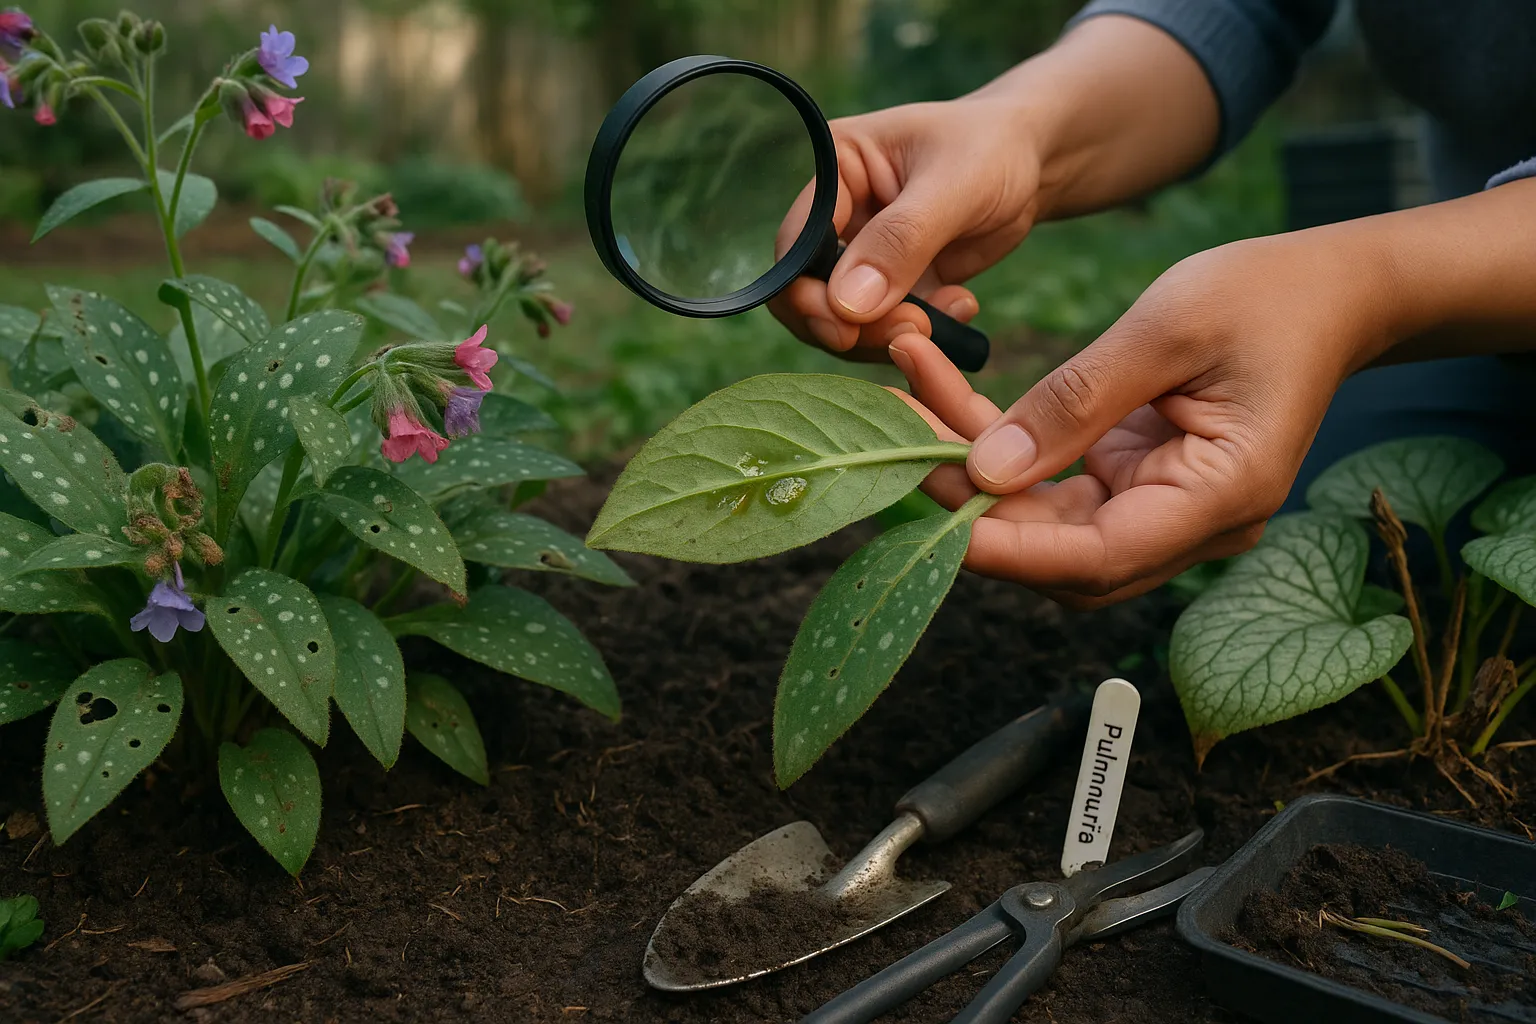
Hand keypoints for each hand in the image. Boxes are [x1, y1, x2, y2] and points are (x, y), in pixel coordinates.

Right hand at [768, 96, 1042, 360]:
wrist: (1032, 162)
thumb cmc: (991, 149)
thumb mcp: (953, 185)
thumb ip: (900, 241)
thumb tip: (847, 304)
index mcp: (832, 172)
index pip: (795, 245)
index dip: (808, 294)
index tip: (845, 329)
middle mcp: (835, 216)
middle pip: (808, 294)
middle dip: (850, 325)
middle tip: (911, 331)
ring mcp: (860, 255)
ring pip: (842, 321)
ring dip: (887, 334)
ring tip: (946, 315)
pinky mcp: (890, 286)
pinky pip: (882, 328)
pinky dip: (917, 333)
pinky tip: (961, 307)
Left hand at [887, 229, 1398, 607]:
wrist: (1327, 292)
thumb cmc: (1266, 298)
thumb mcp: (1166, 328)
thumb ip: (1075, 400)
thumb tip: (984, 470)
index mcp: (1218, 500)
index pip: (1093, 559)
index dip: (1005, 549)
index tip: (927, 512)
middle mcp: (1188, 524)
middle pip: (1057, 552)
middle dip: (969, 504)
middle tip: (891, 440)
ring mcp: (1160, 508)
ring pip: (1044, 521)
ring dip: (970, 471)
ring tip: (902, 403)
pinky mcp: (1134, 481)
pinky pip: (1053, 483)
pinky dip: (997, 448)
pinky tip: (940, 397)